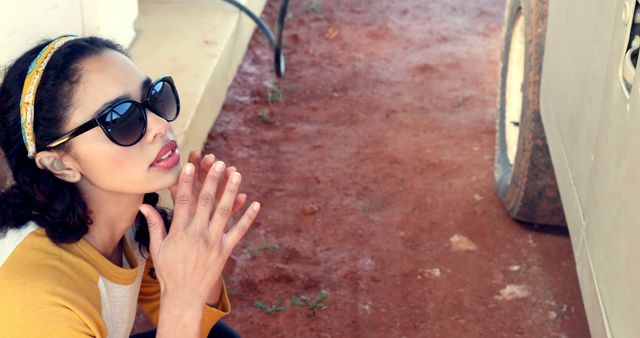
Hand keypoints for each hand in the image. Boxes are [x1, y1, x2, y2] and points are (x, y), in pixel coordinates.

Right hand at [139, 162, 259, 303]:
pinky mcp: (225, 250)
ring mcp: (213, 242)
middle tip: (218, 162)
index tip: (189, 165)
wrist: (184, 296)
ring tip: (236, 174)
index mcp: (179, 231)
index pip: (182, 201)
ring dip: (231, 191)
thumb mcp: (157, 248)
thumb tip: (144, 205)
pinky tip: (255, 203)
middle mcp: (197, 234)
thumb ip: (155, 225)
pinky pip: (238, 231)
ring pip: (224, 212)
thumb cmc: (169, 271)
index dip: (186, 182)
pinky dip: (247, 217)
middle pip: (206, 202)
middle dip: (212, 180)